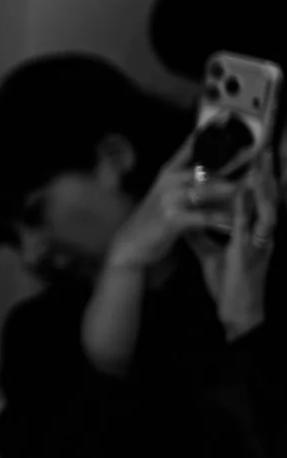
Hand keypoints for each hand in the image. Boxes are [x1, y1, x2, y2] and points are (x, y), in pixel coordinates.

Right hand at [104, 145, 240, 275]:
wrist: (132, 242)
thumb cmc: (156, 219)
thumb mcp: (171, 195)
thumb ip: (194, 184)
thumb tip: (224, 177)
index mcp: (169, 172)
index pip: (190, 147)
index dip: (206, 132)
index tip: (223, 118)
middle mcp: (169, 181)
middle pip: (205, 167)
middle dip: (231, 163)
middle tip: (251, 155)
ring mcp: (169, 199)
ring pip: (206, 189)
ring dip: (230, 189)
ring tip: (247, 186)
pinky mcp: (172, 218)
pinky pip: (203, 216)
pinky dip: (220, 218)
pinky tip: (233, 219)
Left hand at [200, 145, 277, 338]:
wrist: (236, 308)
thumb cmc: (228, 281)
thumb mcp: (211, 253)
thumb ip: (201, 235)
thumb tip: (187, 220)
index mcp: (253, 232)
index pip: (258, 199)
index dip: (260, 178)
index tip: (256, 156)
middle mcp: (261, 234)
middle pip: (269, 198)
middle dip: (268, 174)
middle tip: (267, 149)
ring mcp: (258, 241)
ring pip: (267, 206)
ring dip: (264, 184)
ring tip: (262, 162)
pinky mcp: (250, 251)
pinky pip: (250, 226)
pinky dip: (247, 207)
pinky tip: (243, 192)